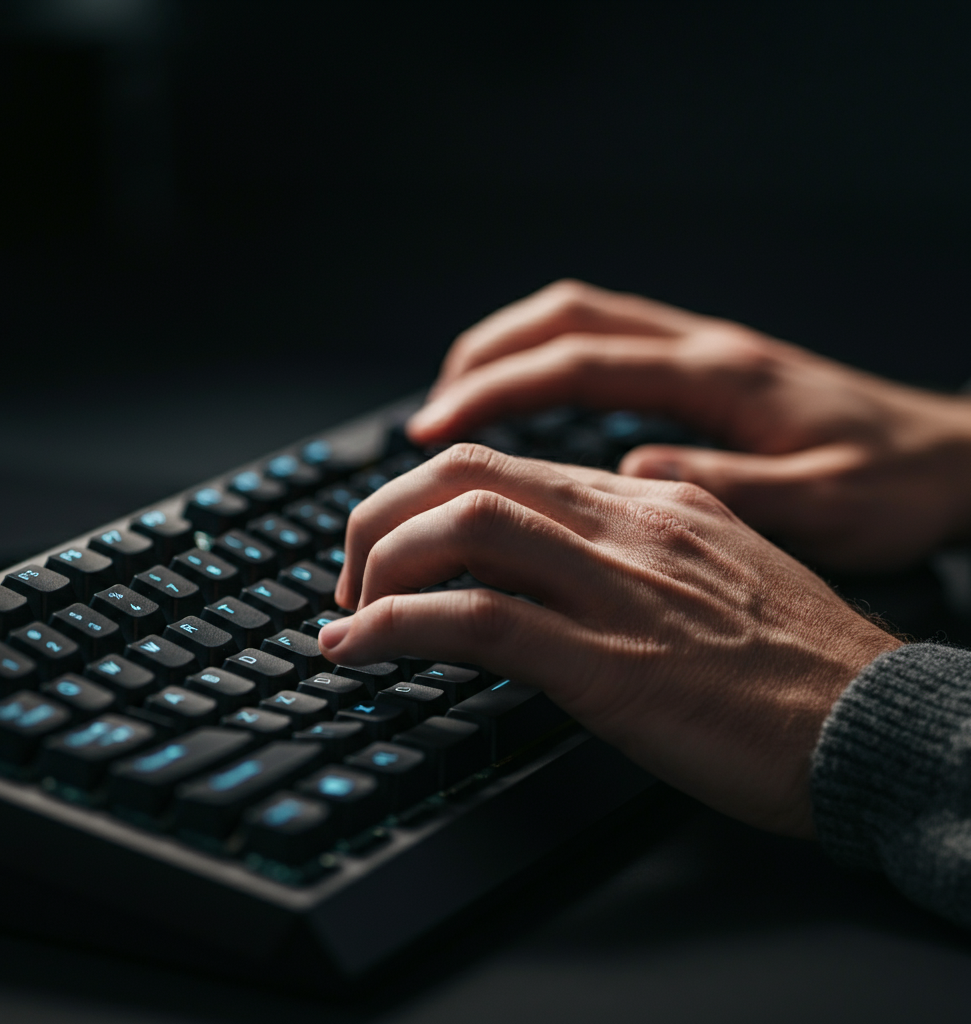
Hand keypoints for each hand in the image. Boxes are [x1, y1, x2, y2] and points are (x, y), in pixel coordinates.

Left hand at [320, 445, 900, 836]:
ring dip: (376, 564)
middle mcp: (626, 525)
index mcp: (648, 502)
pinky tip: (359, 648)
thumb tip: (548, 563)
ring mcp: (616, 589)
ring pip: (461, 528)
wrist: (872, 725)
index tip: (391, 542)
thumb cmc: (796, 664)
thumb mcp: (710, 575)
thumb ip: (630, 554)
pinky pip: (478, 620)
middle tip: (349, 573)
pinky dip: (398, 625)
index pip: (504, 467)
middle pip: (465, 475)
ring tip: (346, 613)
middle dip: (380, 515)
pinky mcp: (610, 665)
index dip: (422, 496)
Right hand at [406, 279, 970, 570]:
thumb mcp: (827, 507)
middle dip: (482, 360)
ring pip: (580, 322)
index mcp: (720, 379)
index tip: (432, 424)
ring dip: (509, 354)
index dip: (495, 389)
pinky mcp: (706, 371)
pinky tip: (533, 412)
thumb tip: (632, 478)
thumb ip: (730, 490)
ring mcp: (702, 352)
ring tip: (454, 409)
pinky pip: (606, 346)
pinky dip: (549, 367)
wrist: (955, 459)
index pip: (580, 363)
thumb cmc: (896, 485)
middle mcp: (703, 350)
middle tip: (425, 419)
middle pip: (563, 319)